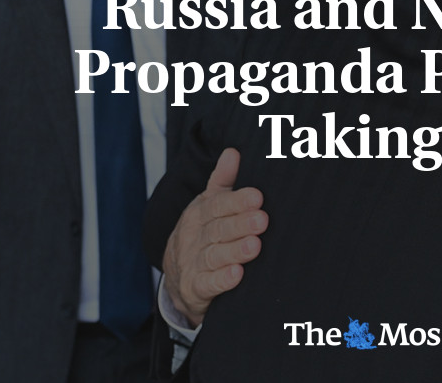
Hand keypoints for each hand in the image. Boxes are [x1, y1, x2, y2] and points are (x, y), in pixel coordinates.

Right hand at [162, 148, 266, 326]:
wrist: (179, 280)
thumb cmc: (202, 236)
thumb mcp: (208, 207)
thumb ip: (222, 181)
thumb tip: (233, 152)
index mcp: (199, 214)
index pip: (217, 205)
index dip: (237, 201)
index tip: (258, 197)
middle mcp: (194, 237)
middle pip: (218, 229)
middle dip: (240, 224)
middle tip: (262, 220)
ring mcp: (193, 263)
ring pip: (214, 255)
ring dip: (234, 251)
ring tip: (254, 246)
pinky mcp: (195, 288)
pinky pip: (208, 284)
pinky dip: (221, 280)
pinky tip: (237, 275)